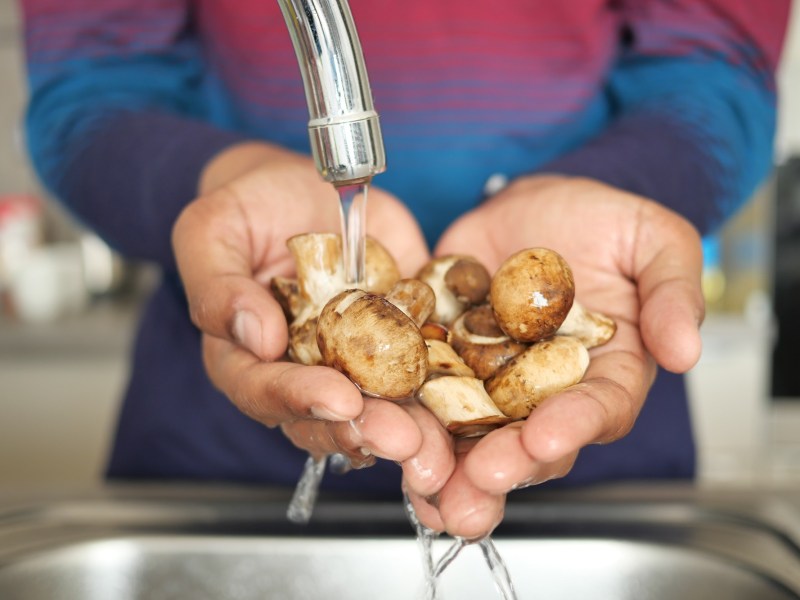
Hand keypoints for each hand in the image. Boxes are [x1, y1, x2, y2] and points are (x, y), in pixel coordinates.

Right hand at [172, 142, 431, 467]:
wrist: (304, 189)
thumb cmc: (247, 207)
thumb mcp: (212, 230)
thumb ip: (218, 284)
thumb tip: (254, 336)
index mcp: (246, 355)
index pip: (264, 390)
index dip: (300, 399)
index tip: (339, 398)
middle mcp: (303, 369)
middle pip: (327, 415)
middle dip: (365, 430)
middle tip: (402, 439)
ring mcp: (355, 359)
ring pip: (378, 408)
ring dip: (408, 429)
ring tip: (434, 440)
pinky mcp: (400, 339)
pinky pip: (423, 370)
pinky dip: (444, 391)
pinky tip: (466, 404)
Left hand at [405, 175, 703, 537]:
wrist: (534, 205)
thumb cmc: (602, 223)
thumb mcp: (654, 242)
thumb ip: (673, 292)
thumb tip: (686, 351)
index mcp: (604, 373)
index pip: (596, 411)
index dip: (574, 427)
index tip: (546, 437)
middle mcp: (544, 390)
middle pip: (527, 442)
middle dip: (502, 469)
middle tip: (475, 490)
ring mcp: (488, 379)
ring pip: (470, 435)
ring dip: (448, 468)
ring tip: (430, 493)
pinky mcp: (442, 359)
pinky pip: (420, 392)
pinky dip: (404, 418)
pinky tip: (384, 436)